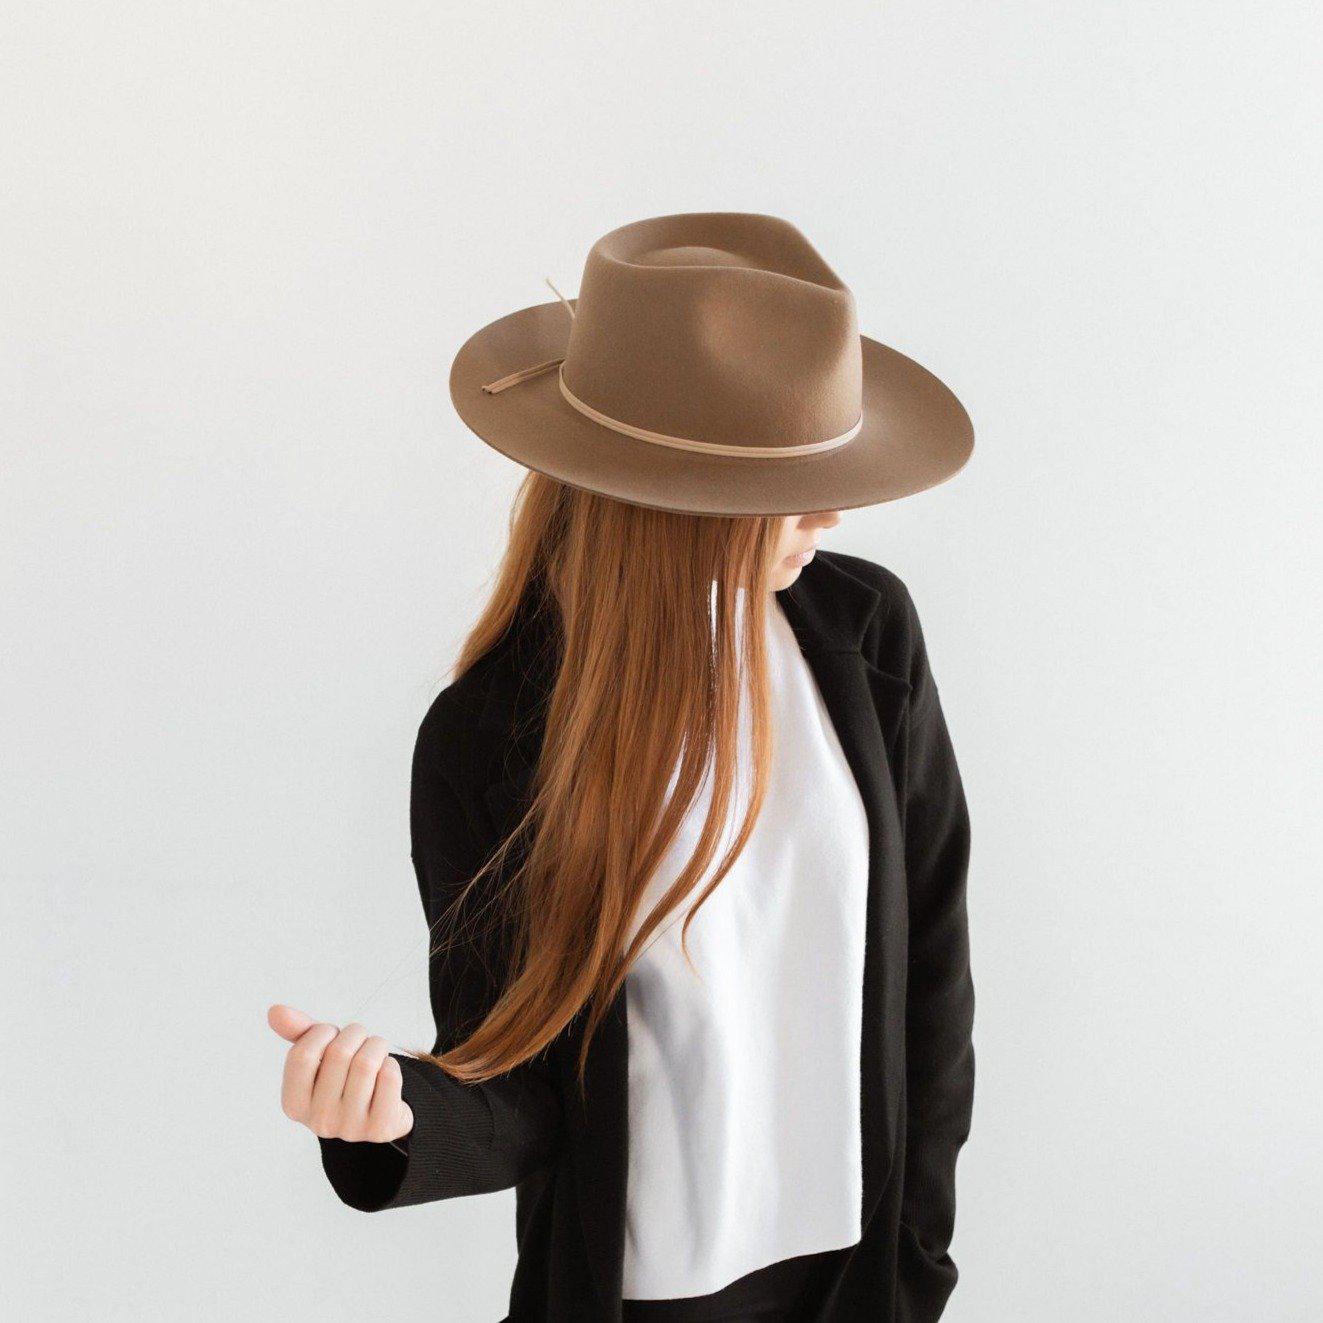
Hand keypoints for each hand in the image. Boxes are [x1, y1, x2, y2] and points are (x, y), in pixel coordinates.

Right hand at [267, 1004, 413, 1144]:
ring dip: (376, 1045)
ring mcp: (350, 1127)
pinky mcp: (380, 1127)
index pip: (302, 1055)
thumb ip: (299, 1034)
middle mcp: (319, 1121)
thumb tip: (275, 1011)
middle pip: (339, 1053)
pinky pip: (389, 1076)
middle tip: (359, 1039)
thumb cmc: (344, 1078)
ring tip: (375, 1050)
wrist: (379, 1113)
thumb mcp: (320, 1057)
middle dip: (355, 1034)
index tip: (331, 1033)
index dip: (321, 1032)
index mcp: (294, 1104)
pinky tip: (385, 1073)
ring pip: (366, 1062)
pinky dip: (391, 1063)